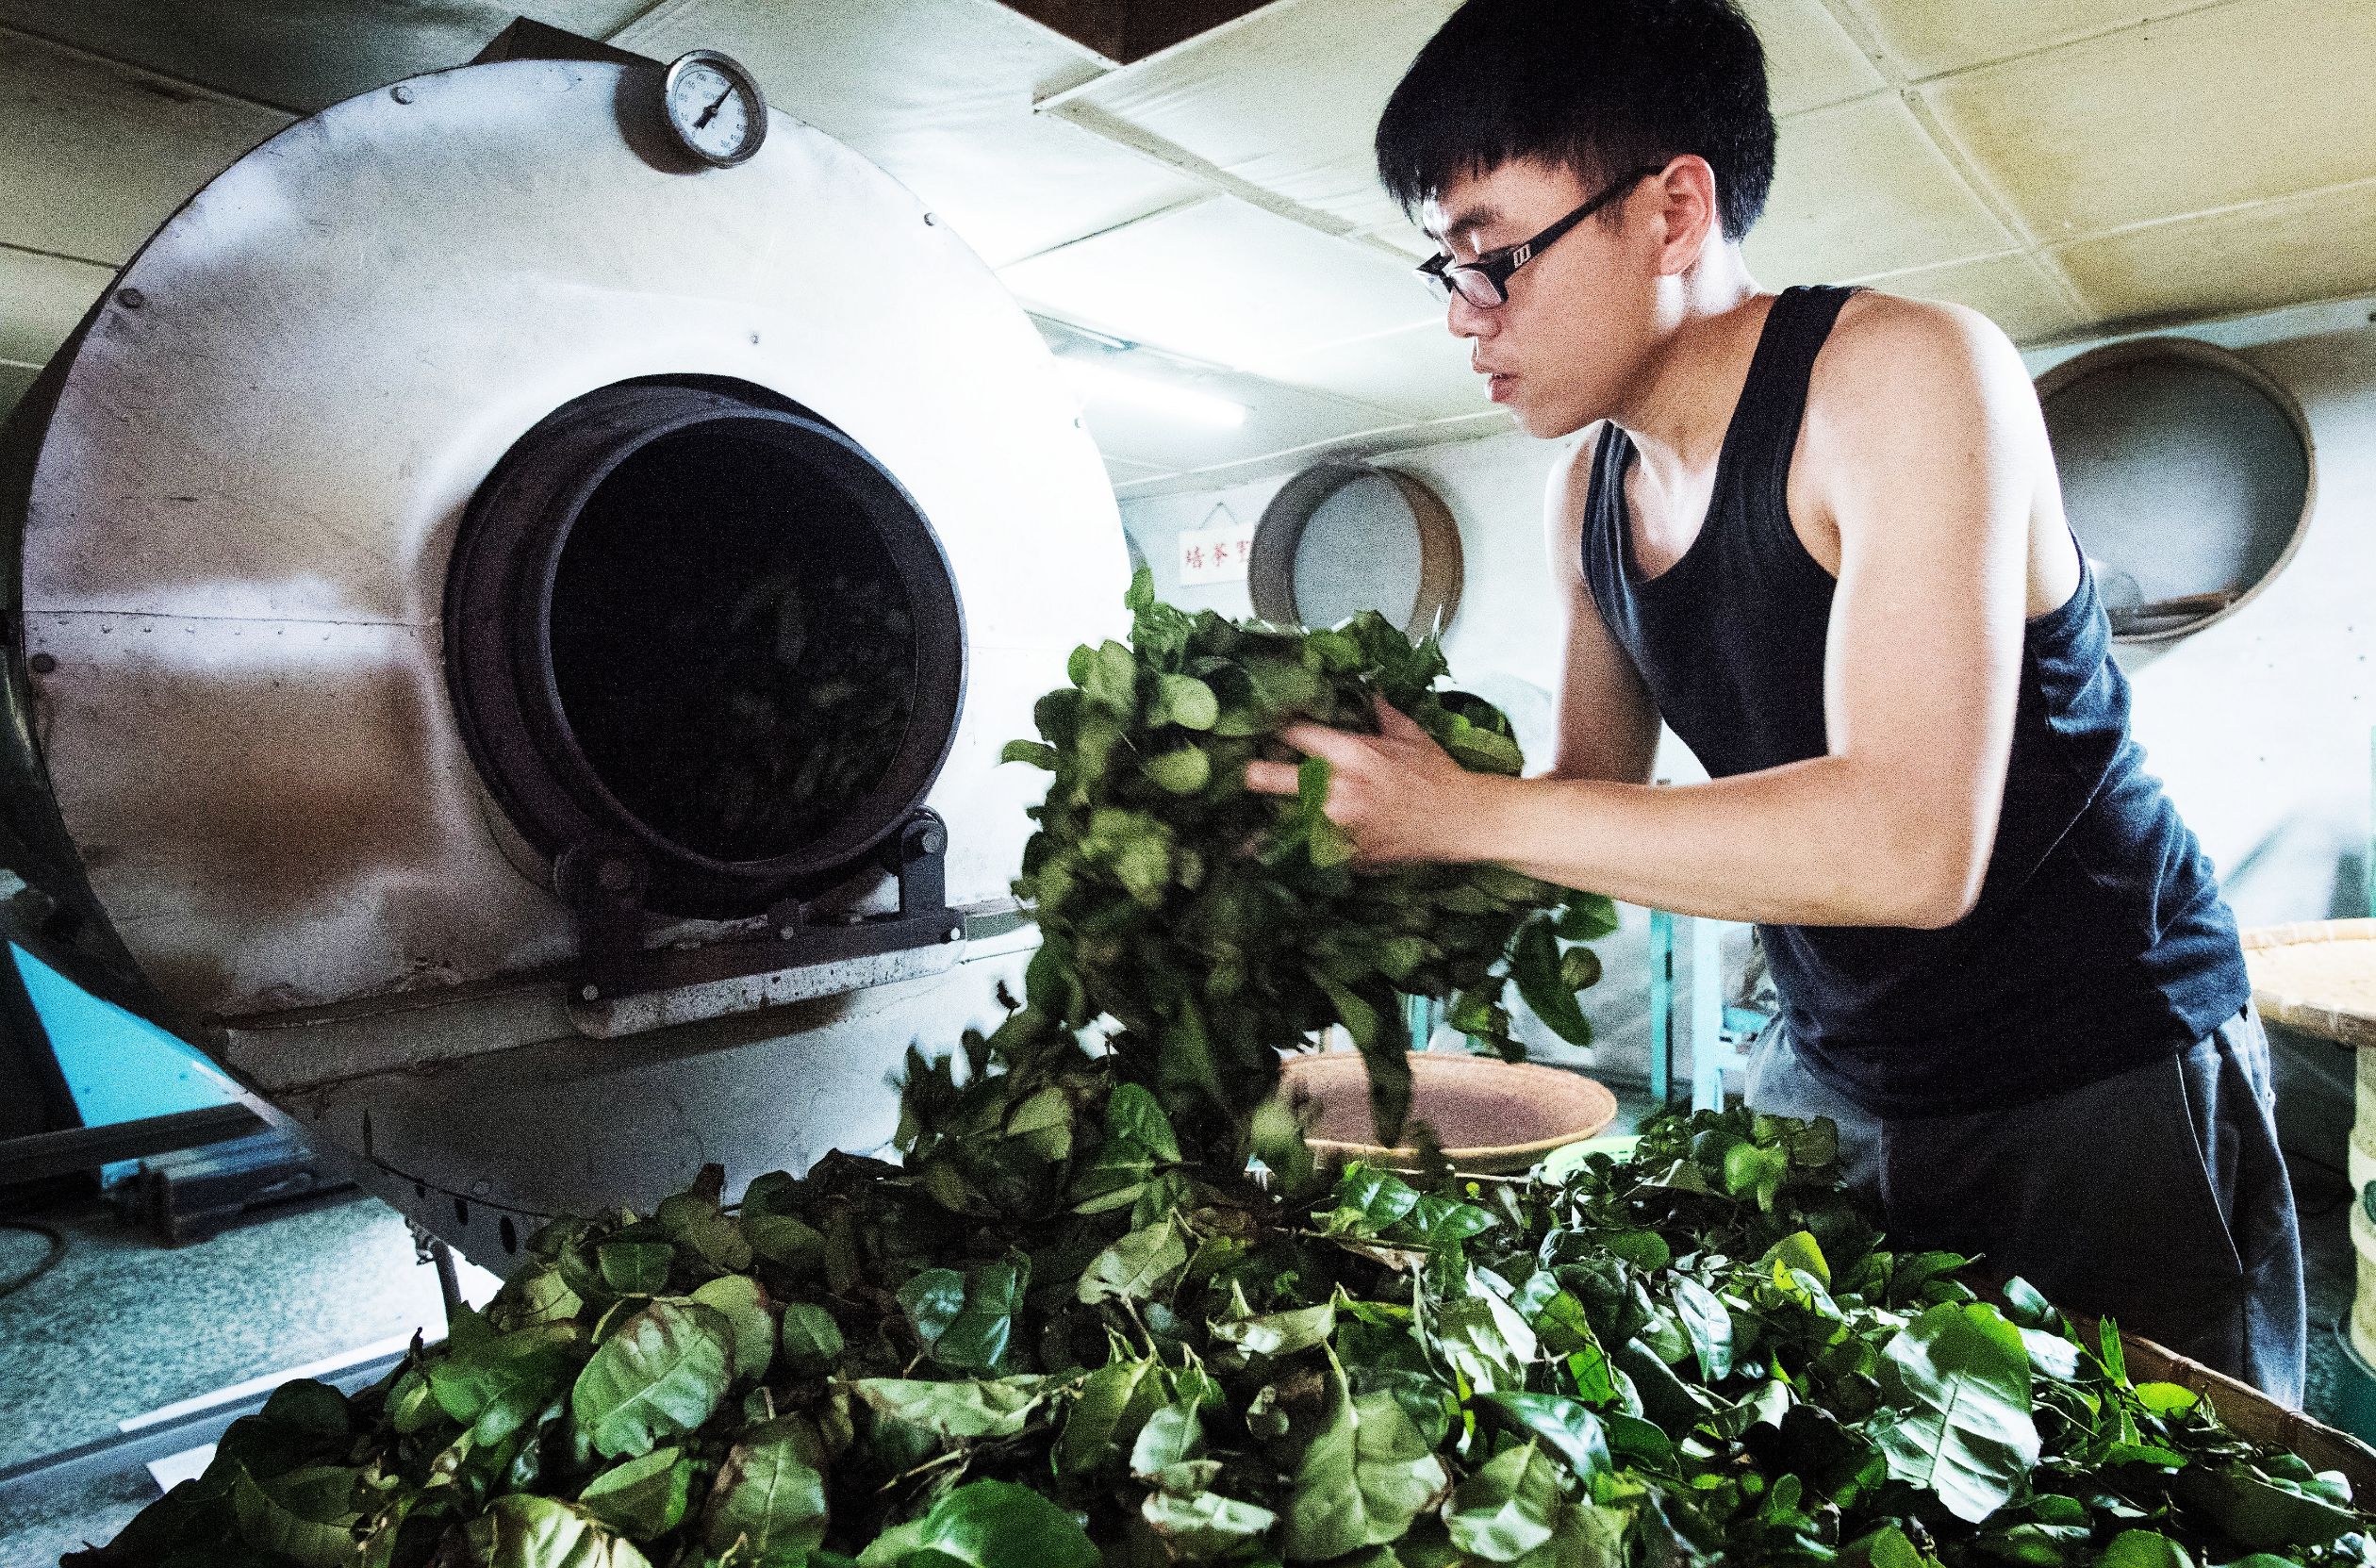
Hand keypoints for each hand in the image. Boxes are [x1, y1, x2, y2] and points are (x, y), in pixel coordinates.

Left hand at [1243, 696, 1489, 864]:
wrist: (1461, 820)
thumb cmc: (1437, 774)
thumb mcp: (1409, 733)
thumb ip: (1379, 710)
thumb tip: (1362, 689)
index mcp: (1354, 753)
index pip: (1298, 736)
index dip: (1276, 729)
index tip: (1258, 727)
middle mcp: (1342, 789)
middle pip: (1279, 779)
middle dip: (1254, 774)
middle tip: (1234, 772)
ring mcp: (1343, 826)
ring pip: (1288, 821)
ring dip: (1267, 818)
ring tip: (1235, 825)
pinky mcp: (1350, 854)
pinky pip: (1312, 850)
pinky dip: (1295, 849)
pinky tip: (1270, 853)